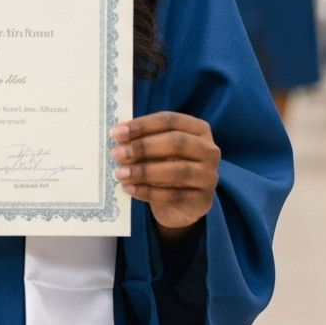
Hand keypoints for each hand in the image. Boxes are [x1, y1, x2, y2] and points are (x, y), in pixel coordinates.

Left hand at [110, 112, 219, 235]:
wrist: (181, 204)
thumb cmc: (166, 165)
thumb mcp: (158, 148)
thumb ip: (143, 138)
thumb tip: (118, 132)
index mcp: (198, 128)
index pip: (169, 120)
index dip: (142, 125)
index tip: (116, 133)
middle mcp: (209, 150)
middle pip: (175, 143)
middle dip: (143, 147)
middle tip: (117, 154)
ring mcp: (209, 176)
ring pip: (176, 170)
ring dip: (144, 171)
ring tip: (120, 173)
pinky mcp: (202, 200)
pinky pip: (173, 195)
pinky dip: (148, 192)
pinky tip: (128, 189)